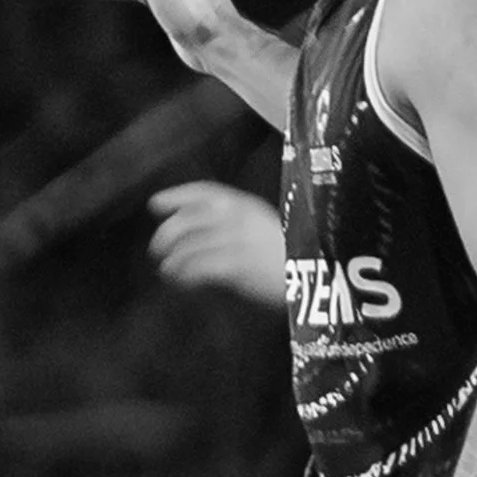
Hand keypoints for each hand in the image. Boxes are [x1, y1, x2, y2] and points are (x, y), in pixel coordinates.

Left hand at [149, 180, 286, 305]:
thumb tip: (207, 235)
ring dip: (173, 260)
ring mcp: (236, 241)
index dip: (176, 196)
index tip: (154, 204)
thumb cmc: (298, 254)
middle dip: (167, 234)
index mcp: (247, 204)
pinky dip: (184, 276)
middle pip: (188, 220)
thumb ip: (239, 226)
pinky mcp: (236, 265)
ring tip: (167, 272)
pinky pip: (198, 268)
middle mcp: (237, 218)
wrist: (322, 273)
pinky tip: (181, 283)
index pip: (203, 192)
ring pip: (189, 246)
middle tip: (156, 249)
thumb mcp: (267, 228)